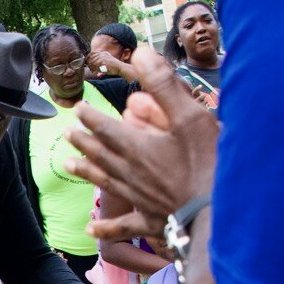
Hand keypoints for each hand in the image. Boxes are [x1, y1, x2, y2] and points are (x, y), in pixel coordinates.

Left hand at [66, 47, 217, 231]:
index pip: (106, 128)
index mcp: (136, 147)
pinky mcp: (150, 221)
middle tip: (68, 132)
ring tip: (68, 164)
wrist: (216, 211)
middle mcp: (129, 173)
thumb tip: (141, 53)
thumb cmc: (207, 162)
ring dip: (85, 171)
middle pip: (100, 153)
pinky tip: (90, 230)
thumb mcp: (189, 116)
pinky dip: (105, 228)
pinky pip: (122, 225)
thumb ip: (163, 85)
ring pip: (104, 182)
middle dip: (83, 141)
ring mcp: (138, 198)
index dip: (91, 117)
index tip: (78, 109)